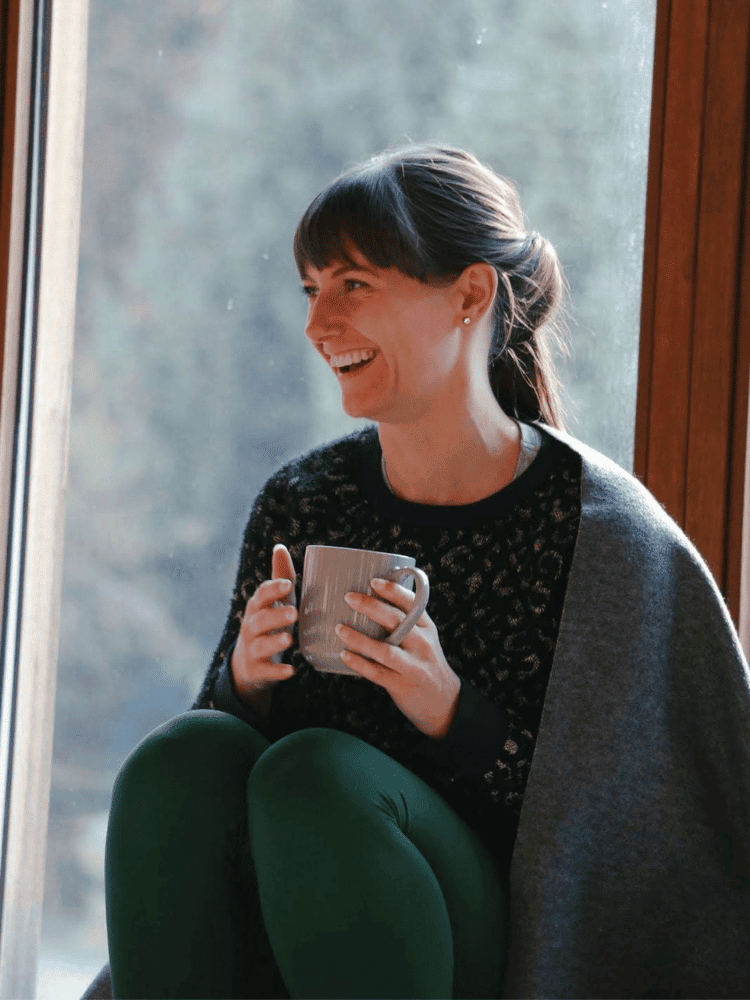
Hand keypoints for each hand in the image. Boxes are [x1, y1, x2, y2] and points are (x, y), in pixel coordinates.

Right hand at [231, 544, 297, 711]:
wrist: (248, 665)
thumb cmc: (268, 625)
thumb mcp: (275, 602)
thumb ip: (279, 577)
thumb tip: (279, 547)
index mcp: (257, 608)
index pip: (261, 596)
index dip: (272, 590)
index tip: (288, 584)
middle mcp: (251, 628)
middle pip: (259, 620)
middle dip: (274, 616)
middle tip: (294, 613)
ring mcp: (252, 650)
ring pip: (260, 646)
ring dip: (274, 642)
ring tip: (290, 639)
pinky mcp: (257, 671)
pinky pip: (266, 671)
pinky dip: (277, 671)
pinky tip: (291, 670)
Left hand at [335, 577, 459, 738]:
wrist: (444, 700)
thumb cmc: (425, 661)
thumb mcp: (424, 637)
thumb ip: (406, 621)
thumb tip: (373, 598)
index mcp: (427, 627)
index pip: (412, 604)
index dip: (393, 591)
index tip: (373, 581)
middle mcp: (422, 644)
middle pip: (397, 621)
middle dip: (371, 607)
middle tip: (349, 597)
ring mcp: (412, 666)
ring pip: (384, 650)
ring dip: (359, 639)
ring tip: (340, 628)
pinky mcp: (401, 685)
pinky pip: (376, 673)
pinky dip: (359, 663)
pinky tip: (345, 655)